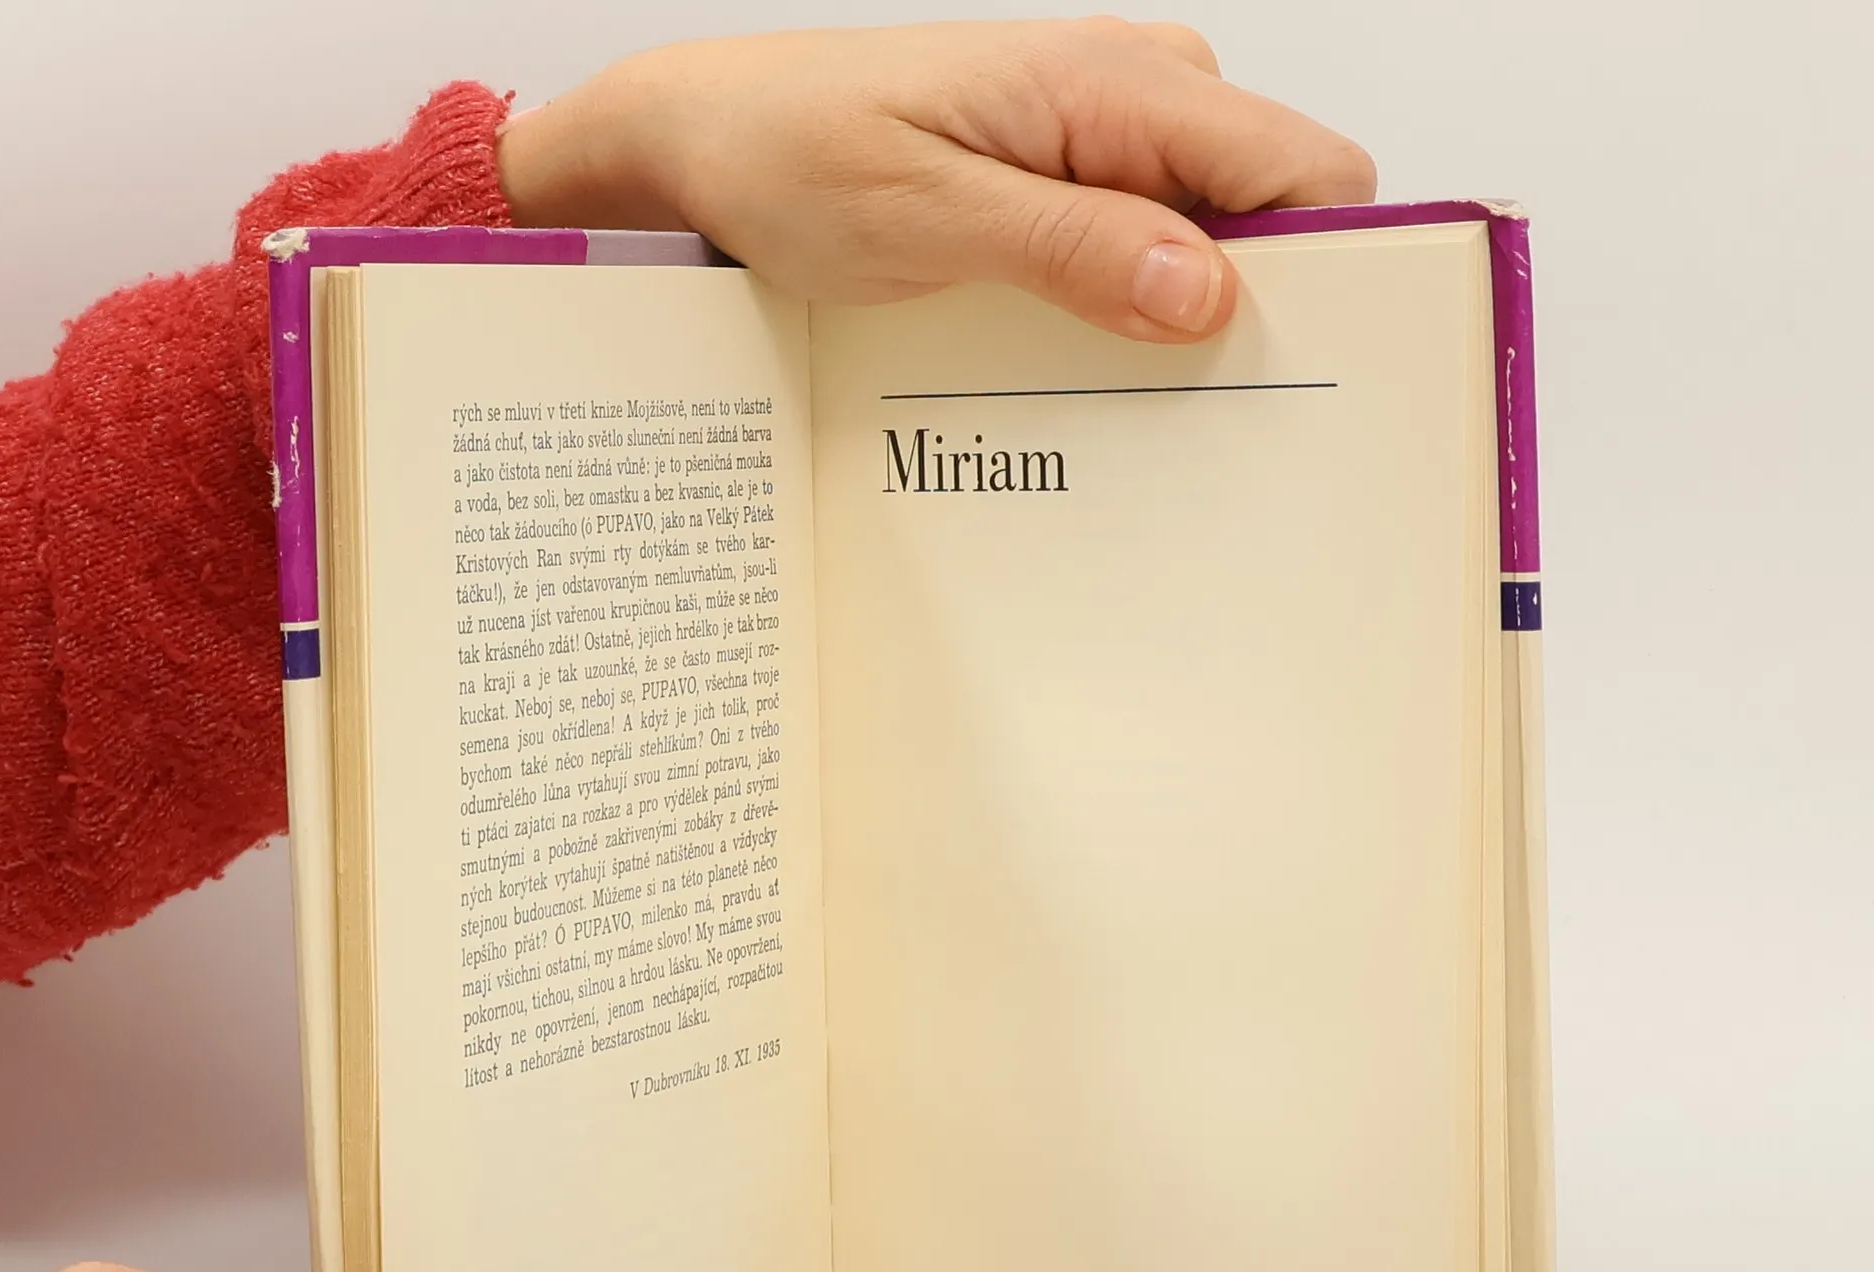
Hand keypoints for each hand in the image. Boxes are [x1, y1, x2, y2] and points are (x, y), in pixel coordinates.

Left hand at [497, 18, 1374, 342]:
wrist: (706, 141)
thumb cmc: (791, 156)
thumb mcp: (925, 219)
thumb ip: (1073, 248)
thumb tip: (1210, 291)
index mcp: (1115, 83)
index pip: (1303, 169)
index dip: (1331, 270)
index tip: (1304, 377)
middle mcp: (1134, 94)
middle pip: (1276, 211)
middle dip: (1264, 312)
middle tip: (1206, 422)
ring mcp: (1105, 136)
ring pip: (1218, 237)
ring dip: (1192, 324)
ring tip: (1133, 406)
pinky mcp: (1070, 178)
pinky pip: (1151, 245)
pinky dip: (1139, 311)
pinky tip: (1091, 369)